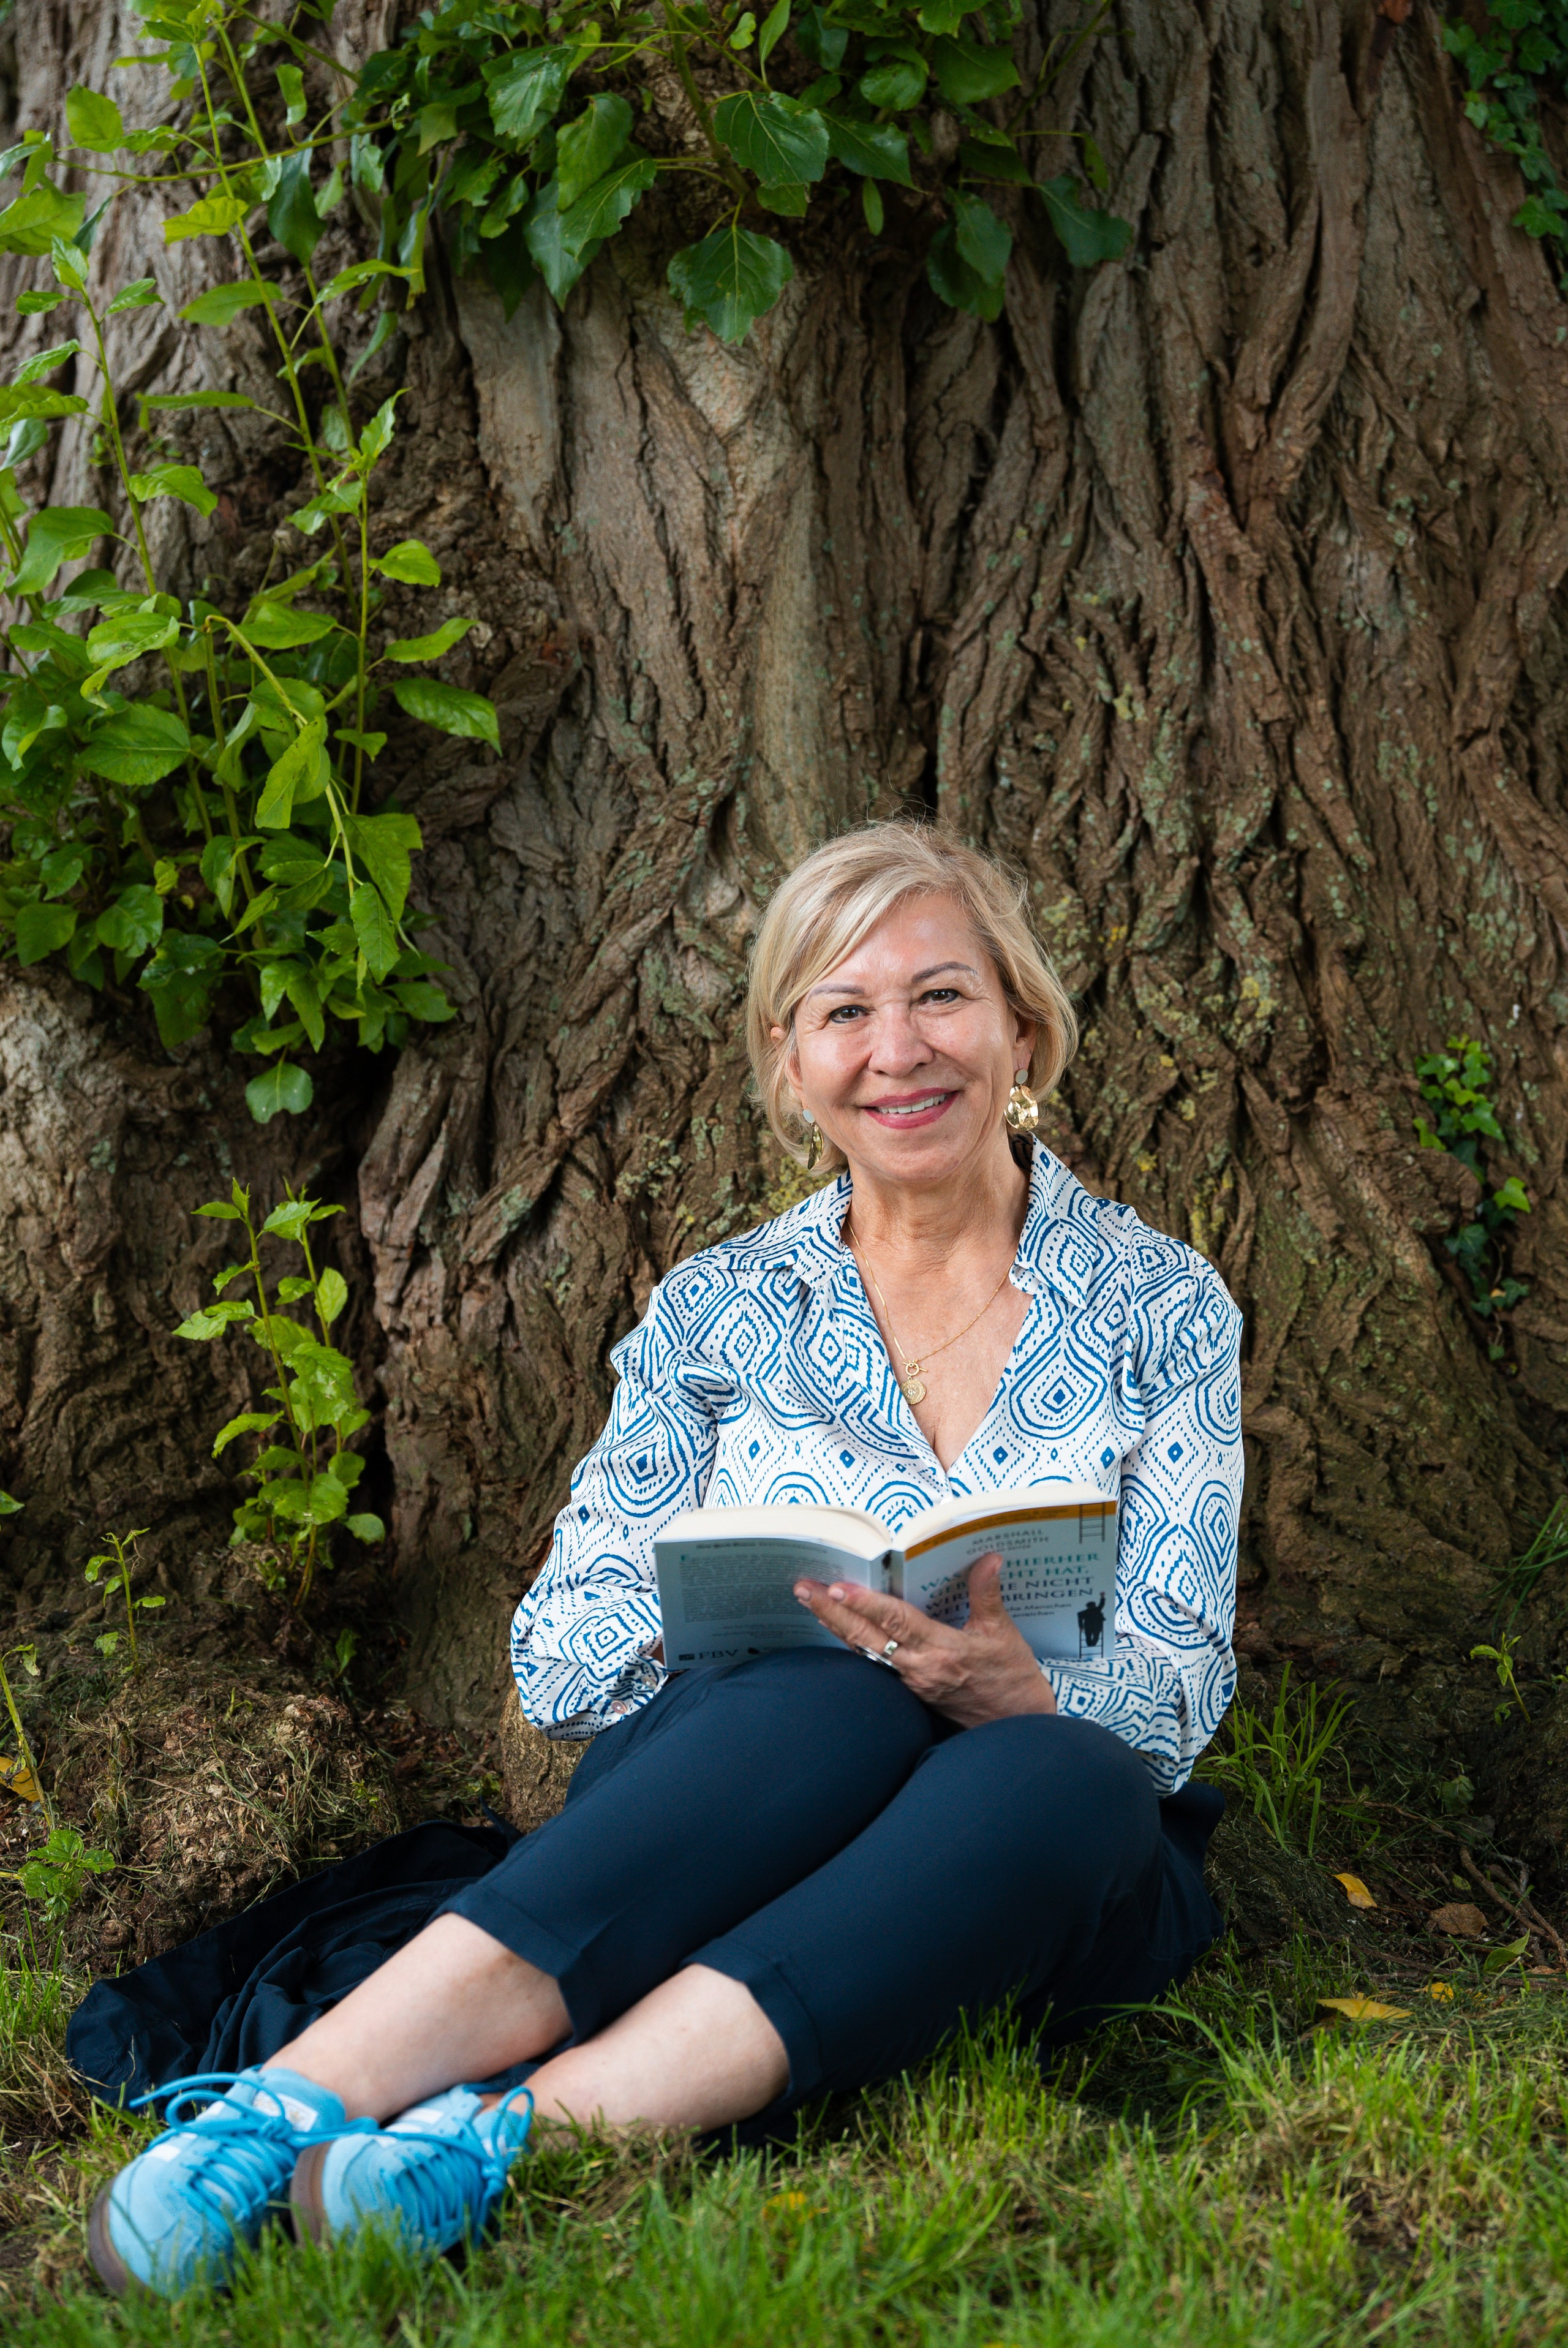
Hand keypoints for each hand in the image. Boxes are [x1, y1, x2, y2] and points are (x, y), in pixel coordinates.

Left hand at [792, 1552, 1057, 1729]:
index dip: (865, 1603)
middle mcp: (920, 1668)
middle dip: (832, 1611)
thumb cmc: (1013, 1680)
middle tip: (804, 1589)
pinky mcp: (911, 1692)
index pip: (896, 1621)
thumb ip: (987, 1594)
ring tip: (811, 1603)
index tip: (837, 1587)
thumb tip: (988, 1559)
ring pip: (865, 1651)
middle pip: (866, 1637)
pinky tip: (839, 1631)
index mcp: (943, 1650)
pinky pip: (875, 1665)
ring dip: (837, 1626)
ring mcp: (912, 1683)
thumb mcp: (1004, 1634)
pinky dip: (854, 1644)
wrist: (1017, 1726)